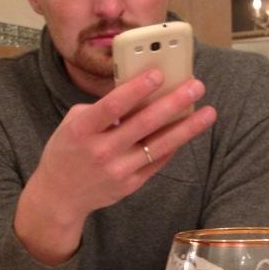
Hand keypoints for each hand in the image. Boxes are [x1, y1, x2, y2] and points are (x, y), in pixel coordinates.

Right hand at [14, 69, 216, 264]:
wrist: (60, 195)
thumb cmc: (67, 151)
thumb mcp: (73, 124)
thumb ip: (102, 109)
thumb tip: (138, 93)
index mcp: (82, 130)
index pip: (113, 107)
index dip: (136, 89)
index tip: (158, 73)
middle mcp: (101, 151)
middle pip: (144, 124)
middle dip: (173, 103)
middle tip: (196, 87)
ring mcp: (118, 170)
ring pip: (159, 145)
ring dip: (187, 127)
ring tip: (209, 112)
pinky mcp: (131, 184)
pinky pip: (158, 161)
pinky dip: (174, 144)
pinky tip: (189, 130)